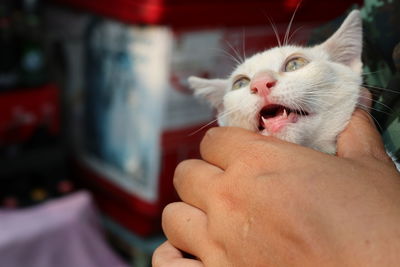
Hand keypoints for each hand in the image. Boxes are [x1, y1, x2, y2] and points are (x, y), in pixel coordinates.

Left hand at [153, 109, 399, 266]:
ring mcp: (218, 243)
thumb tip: (353, 109)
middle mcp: (230, 200)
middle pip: (187, 173)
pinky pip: (168, 264)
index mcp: (259, 163)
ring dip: (189, 215)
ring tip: (211, 222)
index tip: (236, 154)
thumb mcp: (369, 169)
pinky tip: (193, 255)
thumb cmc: (378, 228)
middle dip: (204, 176)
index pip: (213, 139)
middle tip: (226, 186)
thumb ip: (351, 133)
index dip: (225, 145)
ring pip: (174, 216)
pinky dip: (175, 257)